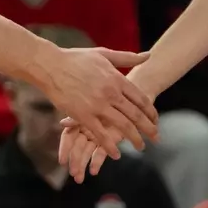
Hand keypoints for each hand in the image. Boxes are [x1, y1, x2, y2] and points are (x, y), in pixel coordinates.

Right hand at [42, 47, 158, 173]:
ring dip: (134, 139)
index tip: (156, 120)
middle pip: (136, 114)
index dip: (150, 111)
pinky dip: (109, 145)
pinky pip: (100, 134)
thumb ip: (127, 57)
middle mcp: (110, 93)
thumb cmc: (76, 58)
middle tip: (156, 137)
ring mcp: (97, 105)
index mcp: (116, 78)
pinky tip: (116, 153)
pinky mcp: (83, 116)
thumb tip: (149, 55)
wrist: (51, 65)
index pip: (140, 98)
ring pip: (122, 126)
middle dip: (148, 128)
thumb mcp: (104, 54)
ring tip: (140, 147)